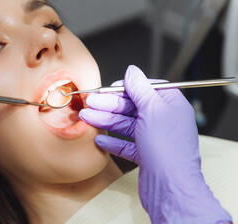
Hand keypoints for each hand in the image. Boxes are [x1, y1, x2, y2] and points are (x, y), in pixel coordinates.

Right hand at [79, 65, 230, 222]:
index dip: (128, 87)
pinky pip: (127, 144)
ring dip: (106, 121)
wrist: (169, 187)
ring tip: (87, 118)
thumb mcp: (152, 110)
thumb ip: (140, 89)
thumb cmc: (167, 148)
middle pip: (133, 107)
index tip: (110, 88)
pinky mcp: (146, 155)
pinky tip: (101, 140)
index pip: (147, 89)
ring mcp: (154, 139)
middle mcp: (163, 121)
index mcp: (171, 106)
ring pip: (126, 126)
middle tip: (90, 102)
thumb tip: (132, 72)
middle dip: (109, 105)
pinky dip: (113, 141)